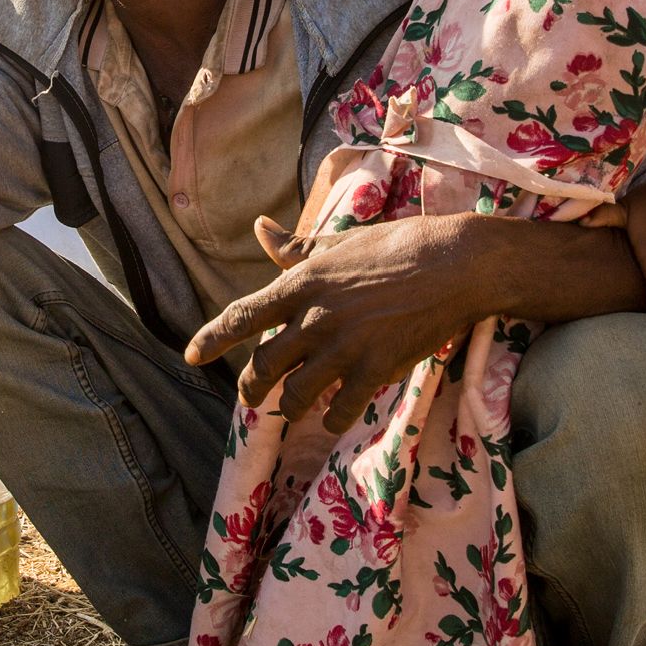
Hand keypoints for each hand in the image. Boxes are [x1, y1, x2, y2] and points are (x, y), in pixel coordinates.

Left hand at [187, 215, 490, 432]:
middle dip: (253, 388)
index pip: (242, 315)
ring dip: (290, 406)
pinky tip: (334, 414)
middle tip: (253, 397)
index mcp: (302, 283)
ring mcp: (344, 347)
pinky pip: (339, 410)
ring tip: (292, 407)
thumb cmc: (397, 246)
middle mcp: (314, 318)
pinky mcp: (375, 370)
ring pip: (296, 395)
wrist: (454, 264)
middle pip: (264, 367)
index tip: (191, 356)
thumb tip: (259, 228)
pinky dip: (332, 418)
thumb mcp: (339, 242)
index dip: (212, 338)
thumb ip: (296, 246)